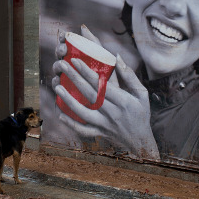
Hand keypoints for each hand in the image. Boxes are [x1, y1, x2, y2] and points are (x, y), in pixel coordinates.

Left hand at [52, 27, 157, 159]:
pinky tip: (60, 114)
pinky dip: (71, 123)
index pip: (103, 85)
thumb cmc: (141, 113)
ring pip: (83, 113)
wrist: (140, 141)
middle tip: (62, 66)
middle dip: (75, 78)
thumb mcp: (141, 93)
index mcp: (124, 101)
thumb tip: (117, 56)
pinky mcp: (99, 133)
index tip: (75, 60)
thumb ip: (129, 75)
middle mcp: (113, 113)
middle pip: (90, 94)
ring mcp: (104, 124)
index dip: (88, 72)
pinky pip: (83, 130)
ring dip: (68, 100)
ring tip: (57, 87)